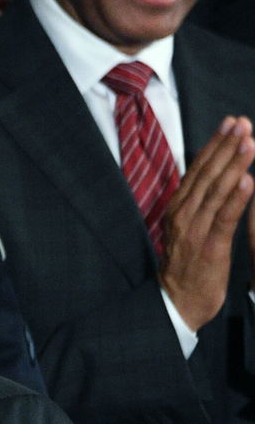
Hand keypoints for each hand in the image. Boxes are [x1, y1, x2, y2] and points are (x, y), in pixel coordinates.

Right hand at [160, 116, 254, 330]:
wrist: (176, 301)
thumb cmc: (186, 266)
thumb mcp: (186, 229)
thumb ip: (196, 204)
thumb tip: (210, 178)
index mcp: (178, 207)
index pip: (198, 169)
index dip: (215, 144)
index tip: (231, 123)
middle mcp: (184, 214)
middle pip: (207, 174)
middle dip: (226, 146)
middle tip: (243, 122)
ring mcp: (195, 230)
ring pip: (217, 191)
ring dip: (234, 164)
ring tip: (250, 142)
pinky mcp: (210, 246)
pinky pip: (225, 218)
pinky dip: (237, 198)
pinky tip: (248, 180)